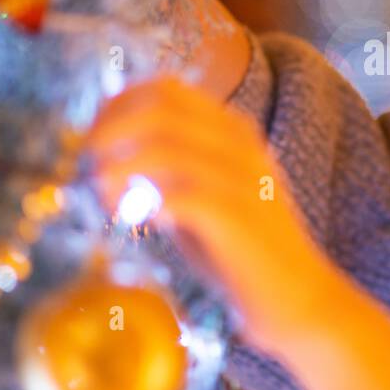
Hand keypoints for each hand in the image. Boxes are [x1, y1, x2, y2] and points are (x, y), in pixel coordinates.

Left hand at [82, 75, 337, 355]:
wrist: (300, 300)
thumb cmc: (242, 254)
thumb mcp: (205, 196)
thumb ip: (169, 171)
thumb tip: (108, 155)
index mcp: (234, 131)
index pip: (166, 89)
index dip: (118, 106)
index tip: (94, 140)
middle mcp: (240, 145)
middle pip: (159, 108)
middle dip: (110, 132)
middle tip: (89, 167)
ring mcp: (242, 178)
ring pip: (164, 147)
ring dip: (120, 169)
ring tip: (104, 199)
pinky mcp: (238, 218)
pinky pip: (180, 194)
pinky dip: (145, 204)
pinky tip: (137, 223)